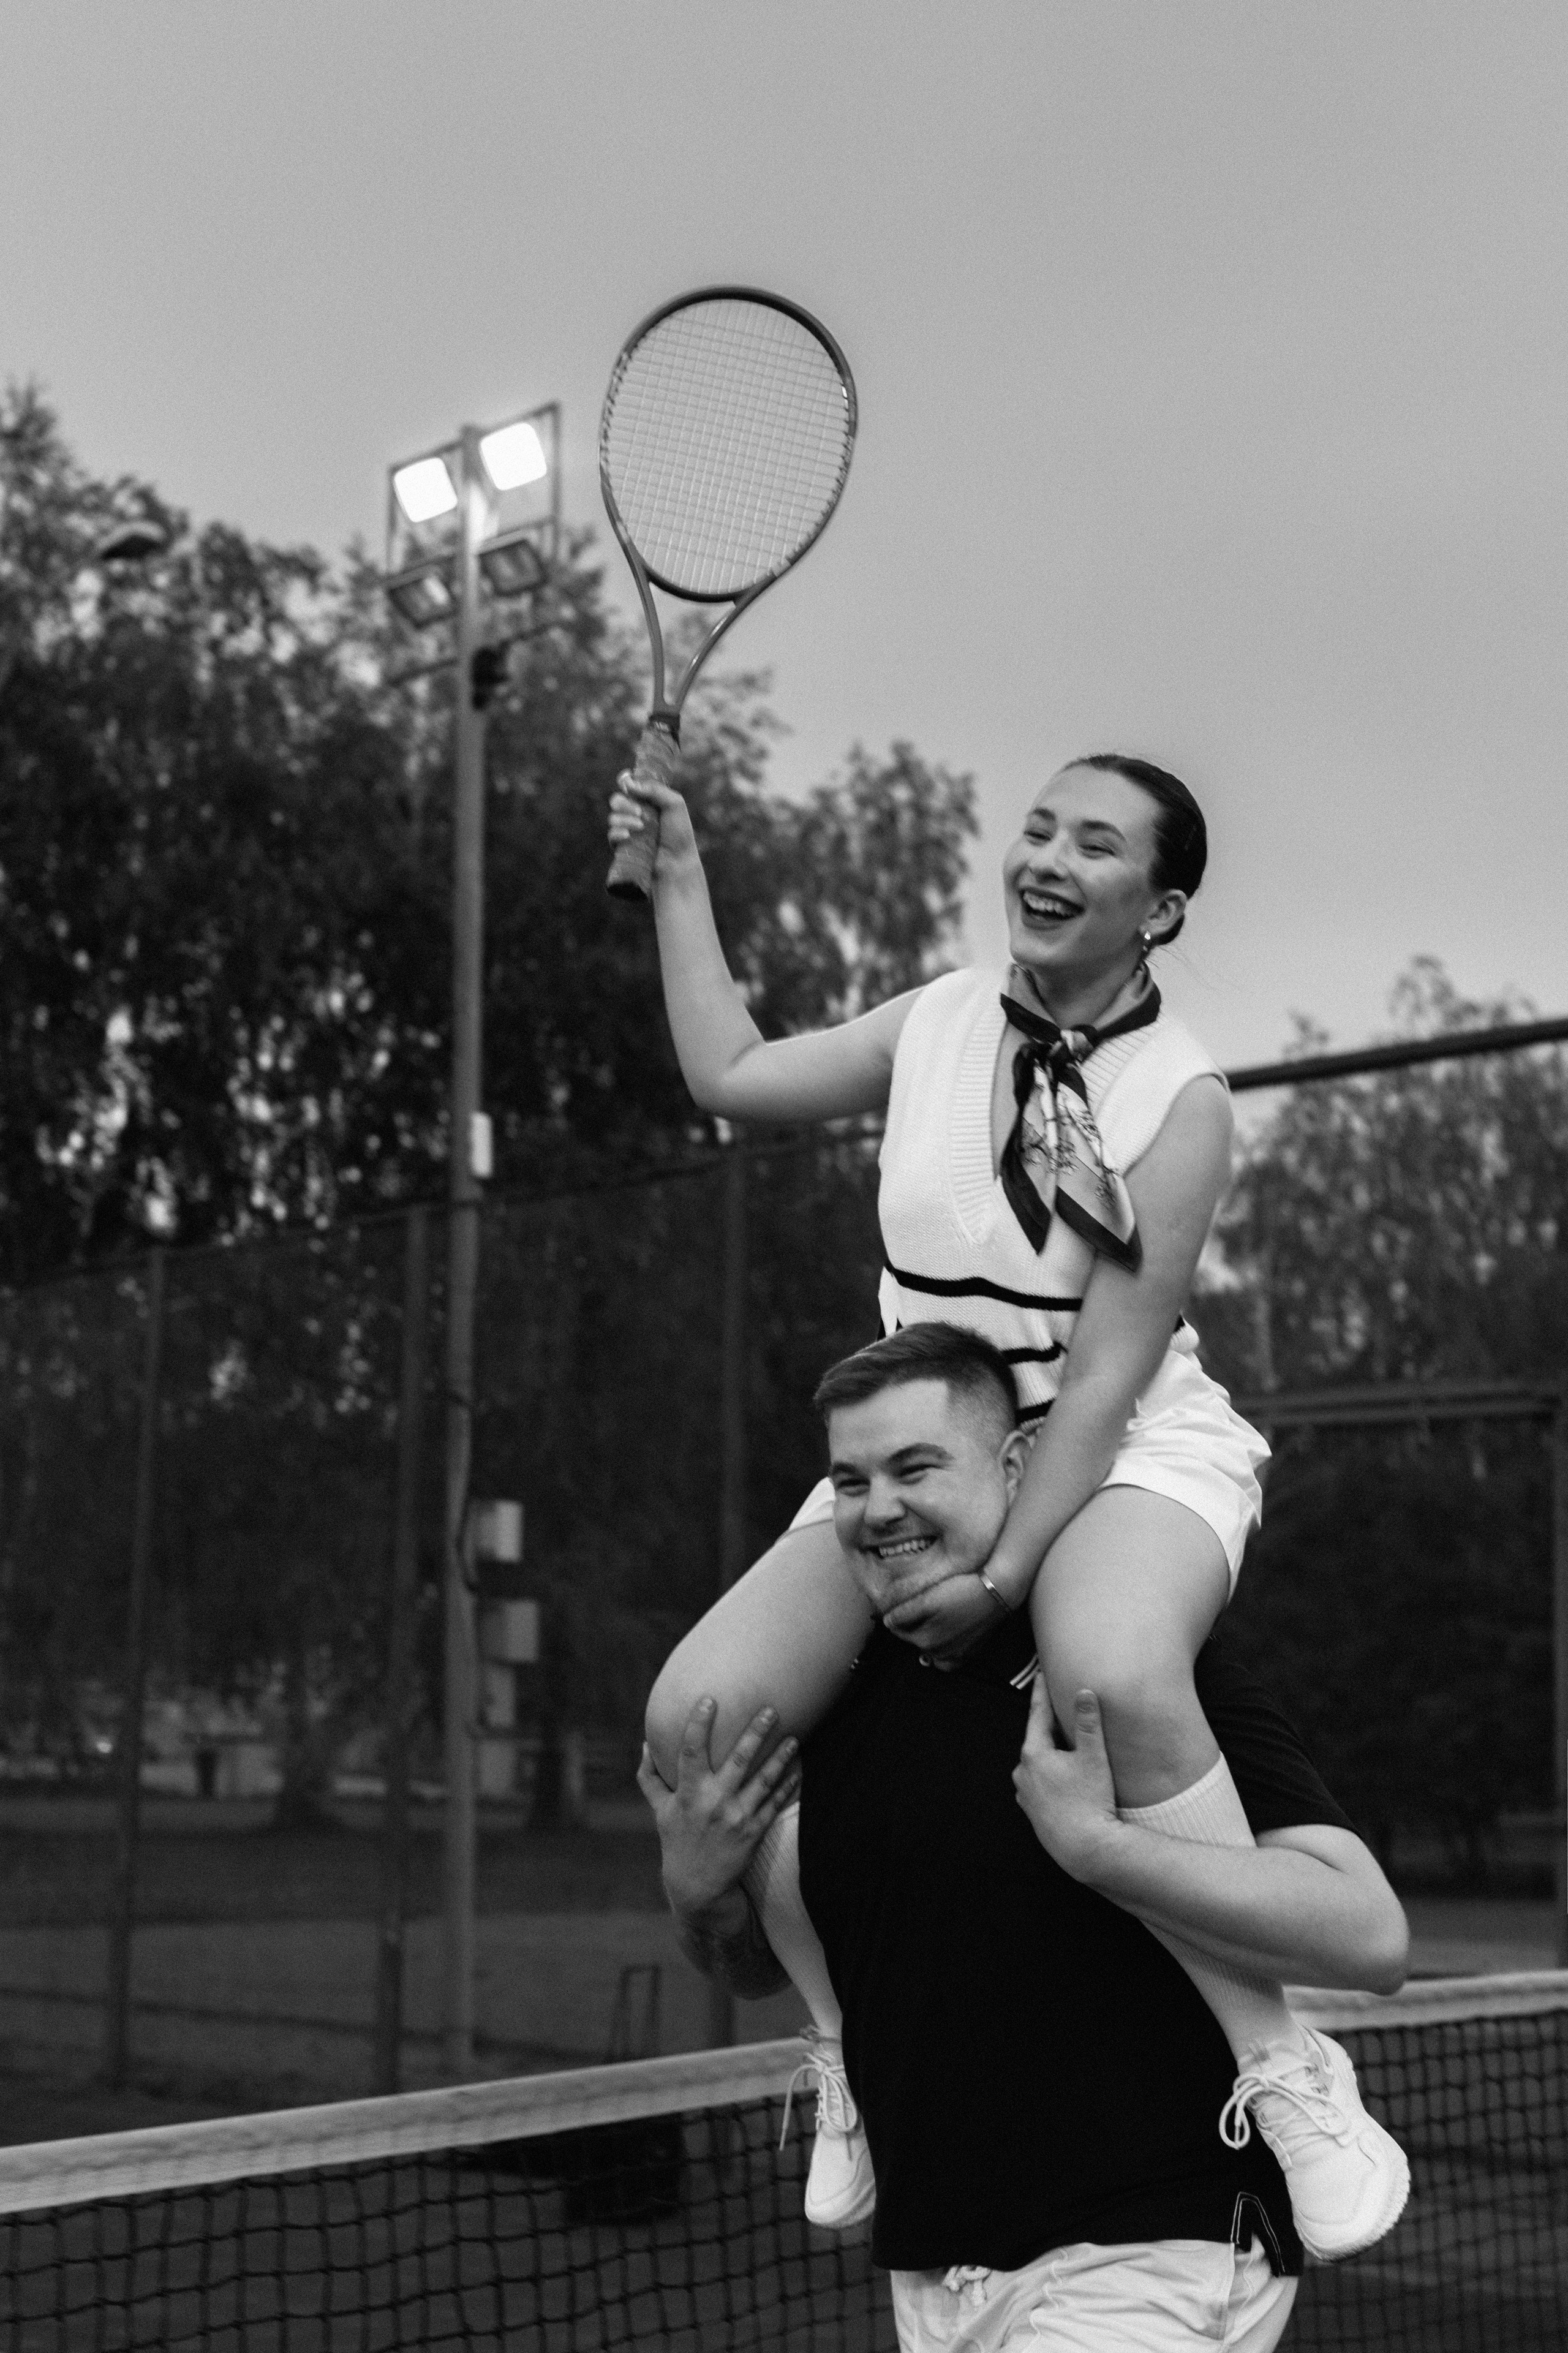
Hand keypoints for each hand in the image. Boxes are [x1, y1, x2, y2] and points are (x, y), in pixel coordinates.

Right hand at [607, 767, 700, 887]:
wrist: (678, 861)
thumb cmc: (680, 833)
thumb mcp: (674, 804)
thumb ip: (654, 789)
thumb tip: (628, 783)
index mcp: (648, 801)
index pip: (630, 786)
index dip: (625, 781)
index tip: (626, 782)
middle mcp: (636, 814)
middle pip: (616, 800)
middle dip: (624, 803)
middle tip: (639, 812)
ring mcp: (629, 830)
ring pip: (613, 817)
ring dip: (624, 819)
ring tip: (641, 827)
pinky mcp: (623, 846)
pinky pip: (611, 835)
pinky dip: (618, 833)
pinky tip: (628, 836)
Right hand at [636, 1698, 799, 1916]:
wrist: (697, 1886)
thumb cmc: (677, 1841)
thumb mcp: (660, 1810)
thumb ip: (650, 1777)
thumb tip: (645, 1744)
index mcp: (688, 1793)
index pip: (691, 1751)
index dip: (699, 1724)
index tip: (709, 1699)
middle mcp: (713, 1802)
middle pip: (738, 1760)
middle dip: (756, 1732)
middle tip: (771, 1709)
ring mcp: (736, 1817)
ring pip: (764, 1780)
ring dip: (781, 1757)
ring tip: (795, 1736)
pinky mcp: (753, 1832)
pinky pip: (775, 1804)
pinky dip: (788, 1786)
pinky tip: (799, 1769)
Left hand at [882, 1573, 1003, 1660]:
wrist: (998, 1591)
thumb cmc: (962, 1591)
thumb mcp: (928, 1599)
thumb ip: (904, 1613)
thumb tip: (887, 1622)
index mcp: (925, 1640)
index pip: (898, 1630)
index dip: (897, 1615)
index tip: (901, 1603)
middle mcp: (939, 1654)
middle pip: (915, 1640)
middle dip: (912, 1626)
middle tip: (918, 1607)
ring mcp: (956, 1656)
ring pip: (931, 1650)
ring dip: (927, 1638)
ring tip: (931, 1620)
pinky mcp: (970, 1653)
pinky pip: (950, 1659)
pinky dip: (944, 1650)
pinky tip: (946, 1636)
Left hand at [1011, 1678, 1122, 1881]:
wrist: (1085, 1848)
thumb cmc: (1090, 1801)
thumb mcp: (1093, 1757)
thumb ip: (1088, 1723)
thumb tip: (1084, 1691)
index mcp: (1033, 1753)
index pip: (1037, 1714)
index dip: (1042, 1692)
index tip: (1041, 1673)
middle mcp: (1022, 1771)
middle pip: (1037, 1738)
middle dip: (1048, 1724)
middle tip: (1058, 1706)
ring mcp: (1025, 1793)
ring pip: (1037, 1762)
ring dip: (1049, 1752)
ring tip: (1064, 1744)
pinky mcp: (1032, 1811)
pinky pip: (1039, 1783)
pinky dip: (1049, 1774)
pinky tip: (1063, 1777)